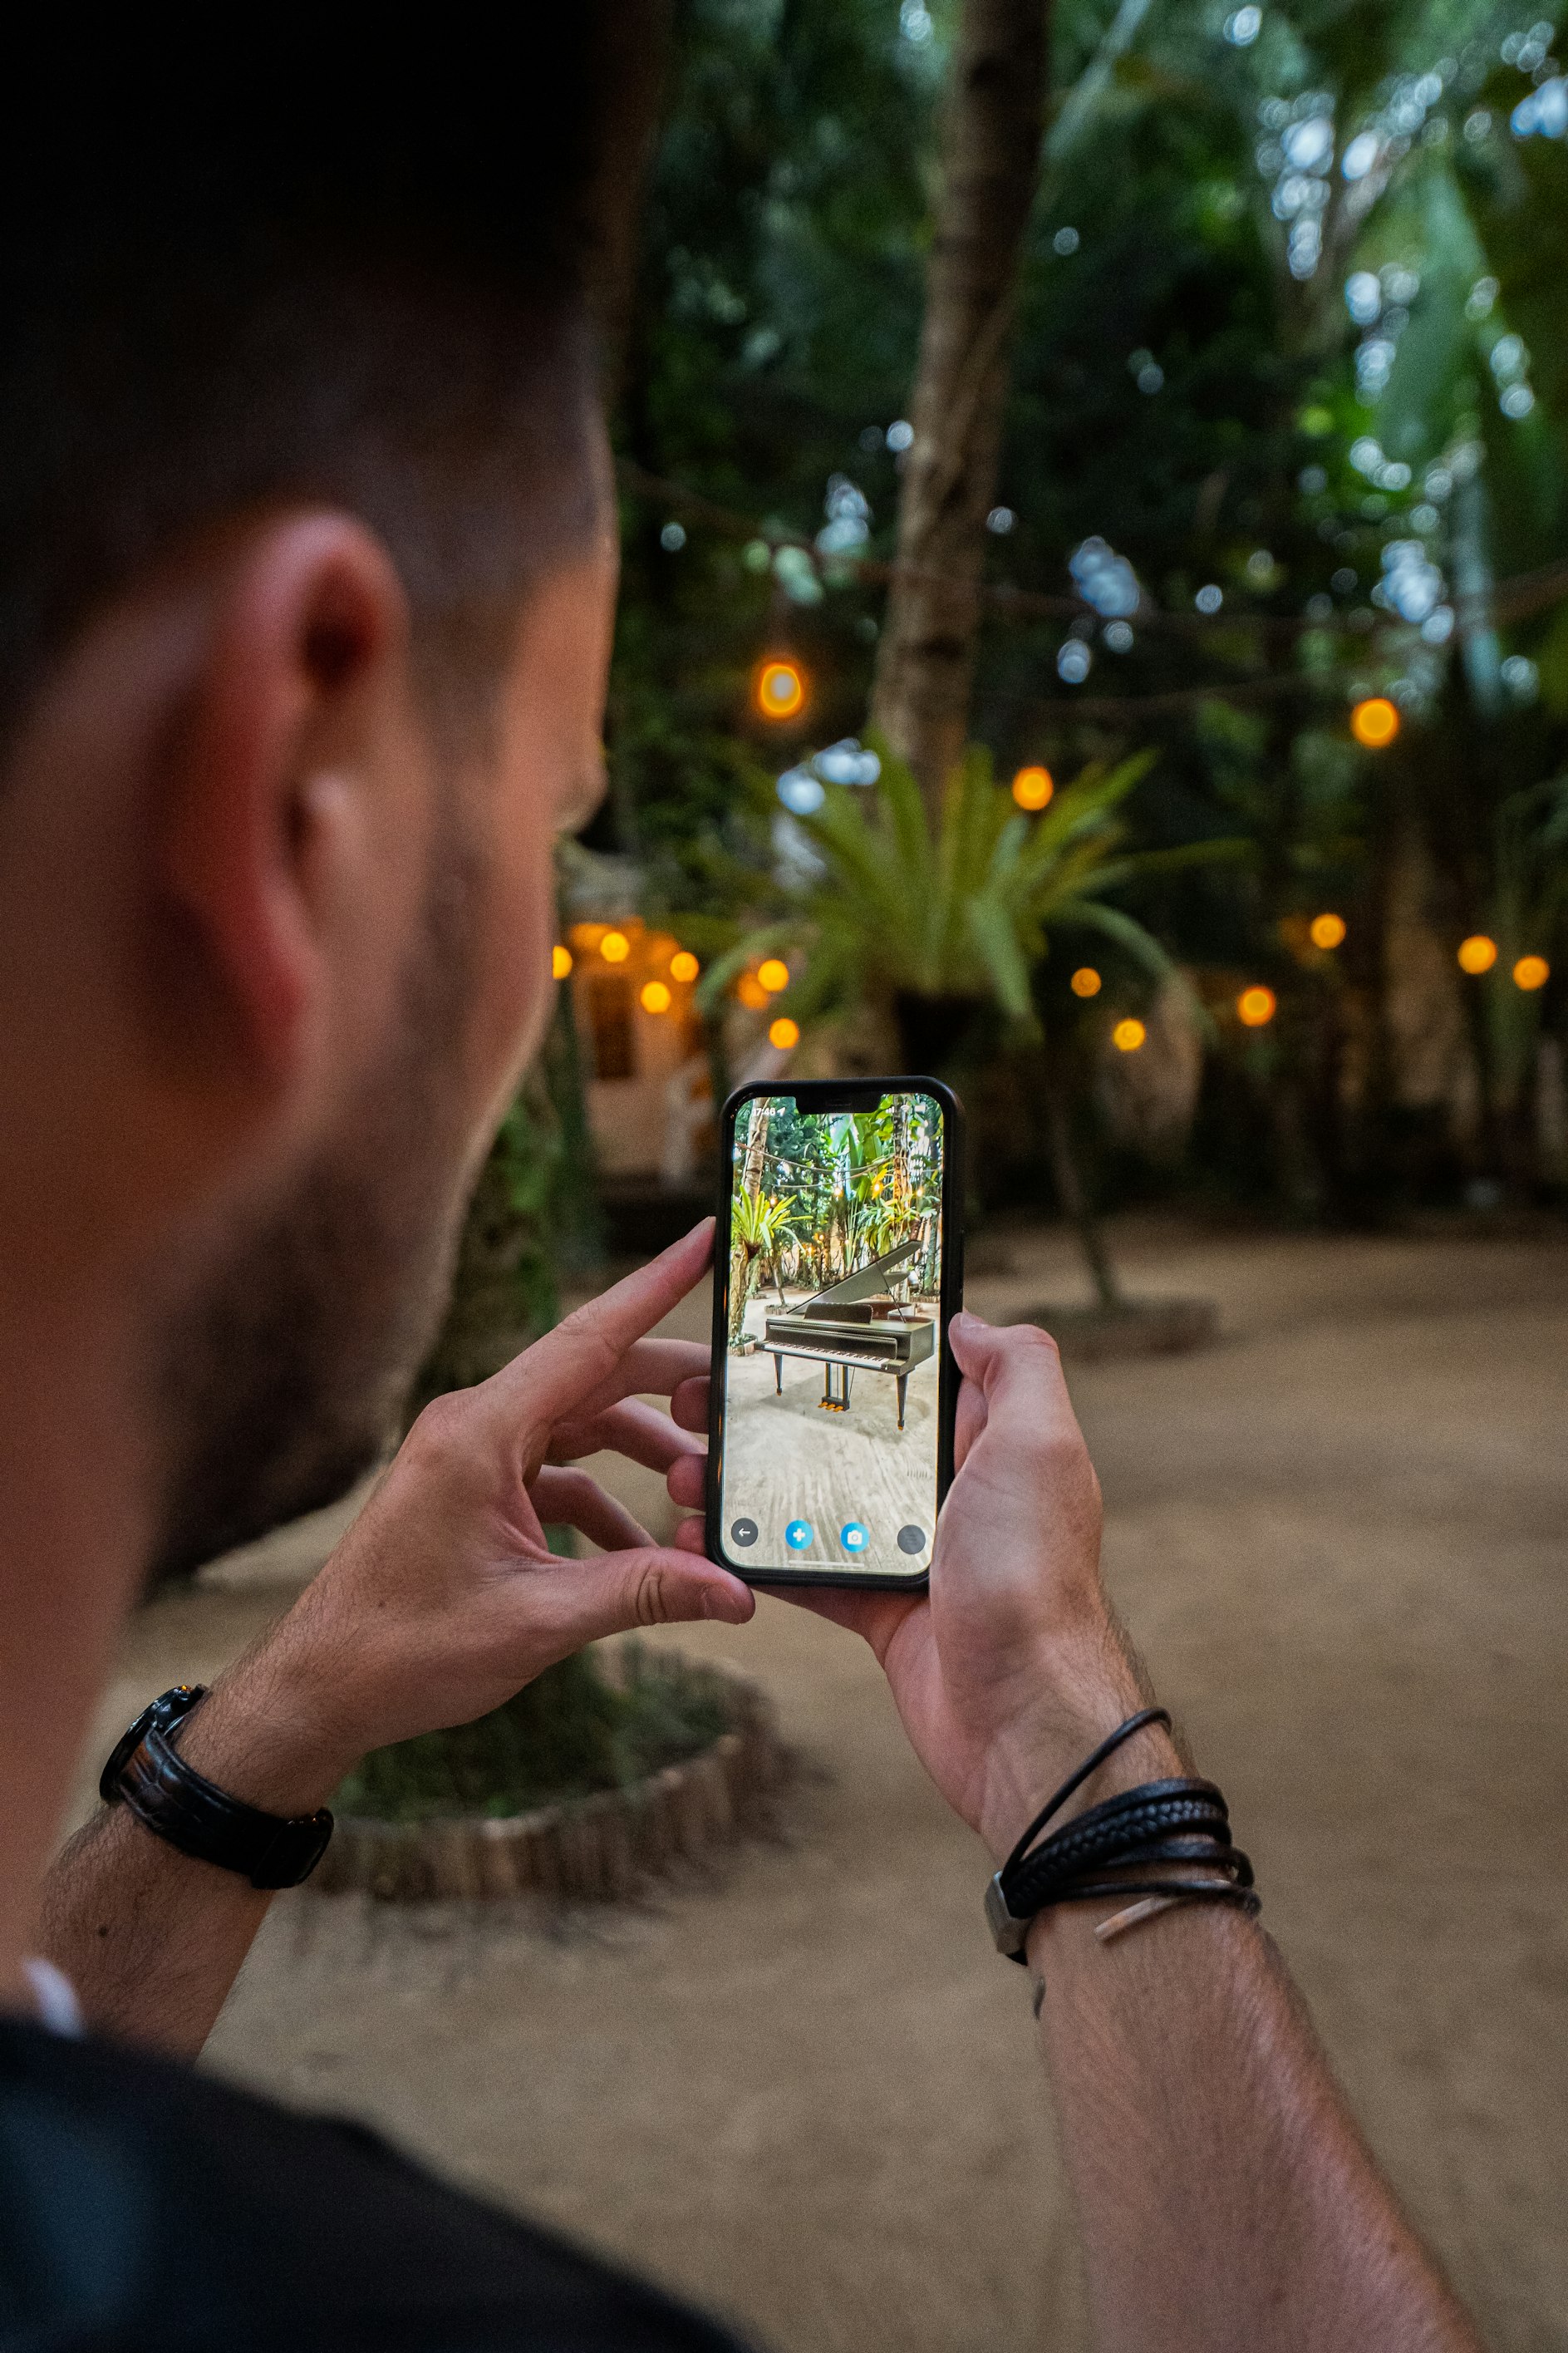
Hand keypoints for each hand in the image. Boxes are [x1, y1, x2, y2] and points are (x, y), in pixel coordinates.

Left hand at [190, 1222, 753, 1810]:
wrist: (320, 1689)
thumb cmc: (404, 1649)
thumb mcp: (539, 1621)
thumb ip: (643, 1593)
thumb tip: (735, 1592)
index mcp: (481, 1432)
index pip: (588, 1338)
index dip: (654, 1286)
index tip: (703, 1238)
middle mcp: (475, 1426)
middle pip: (596, 1377)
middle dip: (673, 1384)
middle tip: (742, 1391)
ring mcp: (471, 1457)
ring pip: (579, 1425)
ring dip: (642, 1452)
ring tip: (701, 1487)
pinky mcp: (472, 1491)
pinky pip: (556, 1473)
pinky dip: (604, 1500)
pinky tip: (643, 1551)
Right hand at [670, 1312, 1156, 1858]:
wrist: (1024, 1719)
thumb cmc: (1035, 1579)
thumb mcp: (1040, 1447)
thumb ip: (1017, 1370)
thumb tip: (971, 1321)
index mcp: (988, 1441)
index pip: (916, 1371)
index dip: (854, 1341)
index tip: (783, 1319)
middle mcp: (949, 1490)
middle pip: (847, 1431)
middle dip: (773, 1411)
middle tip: (702, 1397)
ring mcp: (910, 1551)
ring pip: (813, 1499)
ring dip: (747, 1484)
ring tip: (684, 1469)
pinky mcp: (880, 1610)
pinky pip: (804, 1572)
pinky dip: (753, 1559)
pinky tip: (704, 1541)